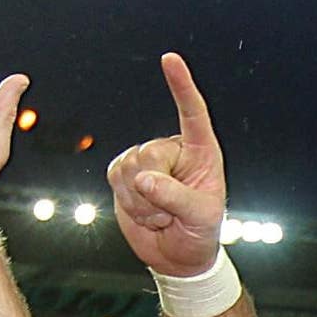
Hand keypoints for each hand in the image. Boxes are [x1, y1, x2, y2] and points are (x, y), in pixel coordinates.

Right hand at [105, 52, 227, 278]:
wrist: (177, 256)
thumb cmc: (199, 233)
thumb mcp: (200, 217)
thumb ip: (176, 197)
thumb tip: (144, 179)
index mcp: (201, 152)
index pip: (192, 113)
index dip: (181, 86)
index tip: (170, 59)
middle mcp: (173, 150)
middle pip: (149, 154)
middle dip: (156, 190)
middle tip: (173, 212)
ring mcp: (146, 160)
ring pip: (130, 167)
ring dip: (143, 202)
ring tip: (162, 214)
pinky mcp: (124, 173)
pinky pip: (115, 177)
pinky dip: (129, 202)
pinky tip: (146, 212)